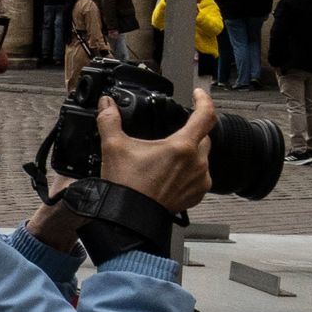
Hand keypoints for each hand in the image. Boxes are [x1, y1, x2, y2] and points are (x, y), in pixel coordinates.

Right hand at [98, 89, 213, 212]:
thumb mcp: (114, 146)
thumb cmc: (127, 186)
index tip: (198, 95)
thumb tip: (106, 104)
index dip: (204, 100)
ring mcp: (199, 181)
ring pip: (202, 157)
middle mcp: (196, 163)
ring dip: (190, 152)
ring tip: (167, 155)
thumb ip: (110, 119)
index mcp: (182, 147)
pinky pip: (200, 176)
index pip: (206, 116)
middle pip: (203, 136)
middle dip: (191, 130)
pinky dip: (189, 170)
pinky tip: (170, 172)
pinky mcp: (196, 195)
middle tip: (172, 131)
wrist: (131, 217)